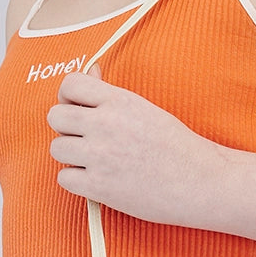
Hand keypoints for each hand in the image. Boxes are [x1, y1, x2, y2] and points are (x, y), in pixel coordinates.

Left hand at [47, 63, 226, 225]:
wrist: (200, 182)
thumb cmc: (177, 147)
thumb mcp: (146, 109)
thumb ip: (112, 93)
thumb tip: (91, 70)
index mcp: (119, 101)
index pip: (70, 84)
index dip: (69, 97)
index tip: (80, 110)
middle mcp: (105, 124)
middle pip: (55, 116)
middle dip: (67, 127)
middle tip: (86, 138)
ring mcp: (100, 156)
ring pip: (56, 148)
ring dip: (72, 155)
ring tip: (95, 161)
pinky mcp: (99, 186)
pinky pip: (64, 178)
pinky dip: (77, 181)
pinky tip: (97, 179)